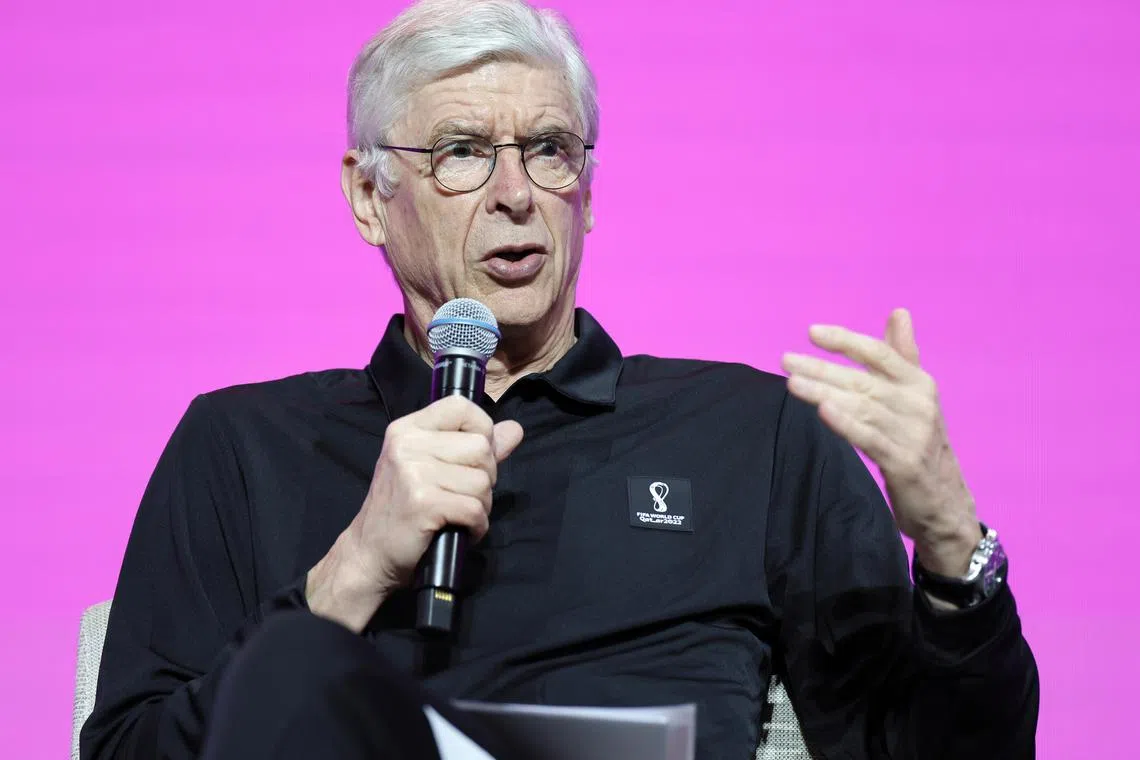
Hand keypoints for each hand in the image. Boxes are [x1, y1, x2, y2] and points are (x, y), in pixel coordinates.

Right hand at [307, 395, 523, 630]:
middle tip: (462, 495)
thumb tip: (514, 429)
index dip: (482, 429)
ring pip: (481, 481)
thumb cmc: (403, 510)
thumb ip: (475, 446)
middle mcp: (407, 444)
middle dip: (485, 477)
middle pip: (480, 447)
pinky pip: (474, 508)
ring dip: (481, 505)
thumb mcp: (432, 468)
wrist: (369, 554)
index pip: (461, 406)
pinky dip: (477, 525)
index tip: (473, 458)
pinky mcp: (423, 503)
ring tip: (459, 514)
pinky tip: (462, 530)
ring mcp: (413, 473)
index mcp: (408, 429)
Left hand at [781, 308, 979, 575]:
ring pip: (861, 406)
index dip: (846, 340)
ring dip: (824, 392)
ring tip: (792, 383)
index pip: (880, 353)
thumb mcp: (915, 396)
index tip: (811, 332)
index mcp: (919, 383)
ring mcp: (912, 433)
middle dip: (821, 368)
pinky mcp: (904, 462)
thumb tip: (899, 312)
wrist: (943, 500)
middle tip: (785, 360)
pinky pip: (870, 438)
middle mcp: (918, 404)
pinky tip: (823, 410)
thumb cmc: (920, 441)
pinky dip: (846, 423)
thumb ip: (902, 355)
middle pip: (862, 380)